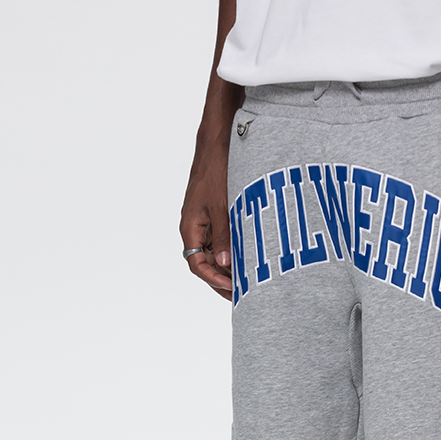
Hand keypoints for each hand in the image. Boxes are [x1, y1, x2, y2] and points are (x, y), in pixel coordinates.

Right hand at [179, 140, 233, 300]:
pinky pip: (223, 241)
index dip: (214, 280)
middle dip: (222, 281)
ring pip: (215, 255)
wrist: (218, 143)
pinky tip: (250, 260)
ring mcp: (206, 224)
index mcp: (190, 227)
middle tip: (243, 296)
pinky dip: (235, 252)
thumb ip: (224, 235)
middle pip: (206, 265)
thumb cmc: (215, 169)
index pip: (197, 265)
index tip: (233, 288)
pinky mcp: (217, 217)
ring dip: (229, 269)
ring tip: (248, 283)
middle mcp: (195, 229)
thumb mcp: (222, 204)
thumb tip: (226, 263)